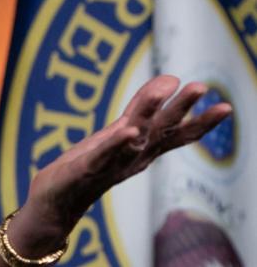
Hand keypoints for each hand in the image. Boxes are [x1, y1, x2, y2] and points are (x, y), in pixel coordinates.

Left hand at [10, 75, 231, 251]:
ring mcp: (112, 163)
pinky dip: (117, 143)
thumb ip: (142, 108)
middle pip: (161, 131)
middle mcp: (133, 157)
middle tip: (201, 87)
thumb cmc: (91, 164)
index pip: (177, 135)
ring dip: (150, 112)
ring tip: (167, 88)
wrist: (56, 202)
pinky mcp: (86, 169)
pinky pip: (104, 154)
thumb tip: (170, 79)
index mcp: (143, 150)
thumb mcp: (120, 133)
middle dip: (181, 109)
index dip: (201, 122)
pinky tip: (128, 130)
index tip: (226, 106)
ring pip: (136, 137)